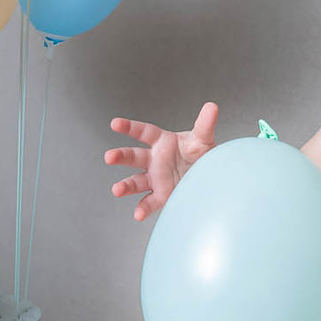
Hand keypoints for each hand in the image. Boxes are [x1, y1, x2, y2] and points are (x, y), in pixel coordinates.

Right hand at [104, 102, 219, 221]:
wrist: (209, 176)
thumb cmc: (201, 153)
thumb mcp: (204, 138)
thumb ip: (205, 124)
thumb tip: (212, 106)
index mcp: (161, 142)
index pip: (142, 132)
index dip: (128, 127)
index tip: (115, 123)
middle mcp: (154, 160)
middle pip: (133, 156)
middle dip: (120, 156)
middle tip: (109, 157)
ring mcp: (155, 178)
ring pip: (135, 181)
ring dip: (125, 185)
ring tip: (117, 190)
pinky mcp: (161, 195)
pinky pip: (149, 202)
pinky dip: (143, 208)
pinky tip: (138, 214)